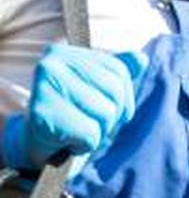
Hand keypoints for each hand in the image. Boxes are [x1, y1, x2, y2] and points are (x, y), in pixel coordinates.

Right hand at [2, 44, 146, 172]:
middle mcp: (51, 64)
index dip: (123, 98)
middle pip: (115, 92)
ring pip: (106, 114)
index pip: (119, 71)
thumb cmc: (73, 114)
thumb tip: (141, 58)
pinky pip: (90, 134)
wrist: (39, 144)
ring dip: (99, 132)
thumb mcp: (96, 89)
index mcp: (64, 52)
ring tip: (77, 130)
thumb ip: (118, 72)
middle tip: (86, 121)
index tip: (99, 105)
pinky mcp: (44, 115)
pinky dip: (85, 145)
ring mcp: (45, 87)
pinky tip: (67, 140)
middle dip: (112, 116)